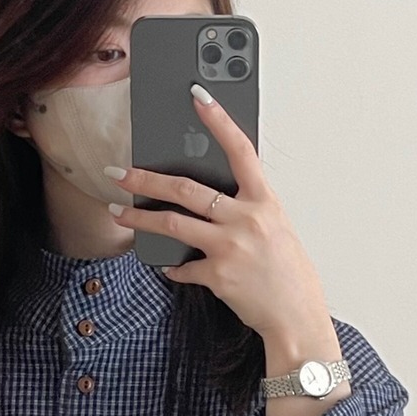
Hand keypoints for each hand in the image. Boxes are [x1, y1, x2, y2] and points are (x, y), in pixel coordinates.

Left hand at [104, 85, 334, 346]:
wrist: (297, 319)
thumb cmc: (290, 277)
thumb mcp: (277, 231)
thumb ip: (249, 211)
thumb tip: (214, 201)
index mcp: (265, 202)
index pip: (240, 150)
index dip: (219, 120)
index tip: (198, 96)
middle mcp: (246, 219)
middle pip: (186, 188)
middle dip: (146, 178)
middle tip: (120, 173)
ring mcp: (230, 247)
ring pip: (172, 223)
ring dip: (139, 217)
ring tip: (119, 212)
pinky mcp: (217, 275)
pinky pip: (183, 267)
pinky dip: (172, 267)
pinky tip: (167, 266)